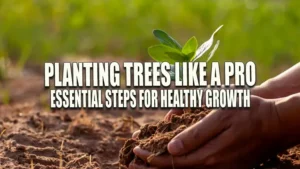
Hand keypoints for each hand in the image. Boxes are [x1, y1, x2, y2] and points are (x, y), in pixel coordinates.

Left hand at [130, 96, 283, 168]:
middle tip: (133, 162)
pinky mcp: (228, 167)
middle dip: (152, 166)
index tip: (136, 151)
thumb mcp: (220, 115)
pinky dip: (182, 166)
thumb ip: (195, 134)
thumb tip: (171, 149)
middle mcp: (213, 166)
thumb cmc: (248, 112)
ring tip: (147, 163)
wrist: (277, 122)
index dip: (151, 158)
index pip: (171, 161)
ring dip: (165, 167)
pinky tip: (174, 160)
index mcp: (209, 154)